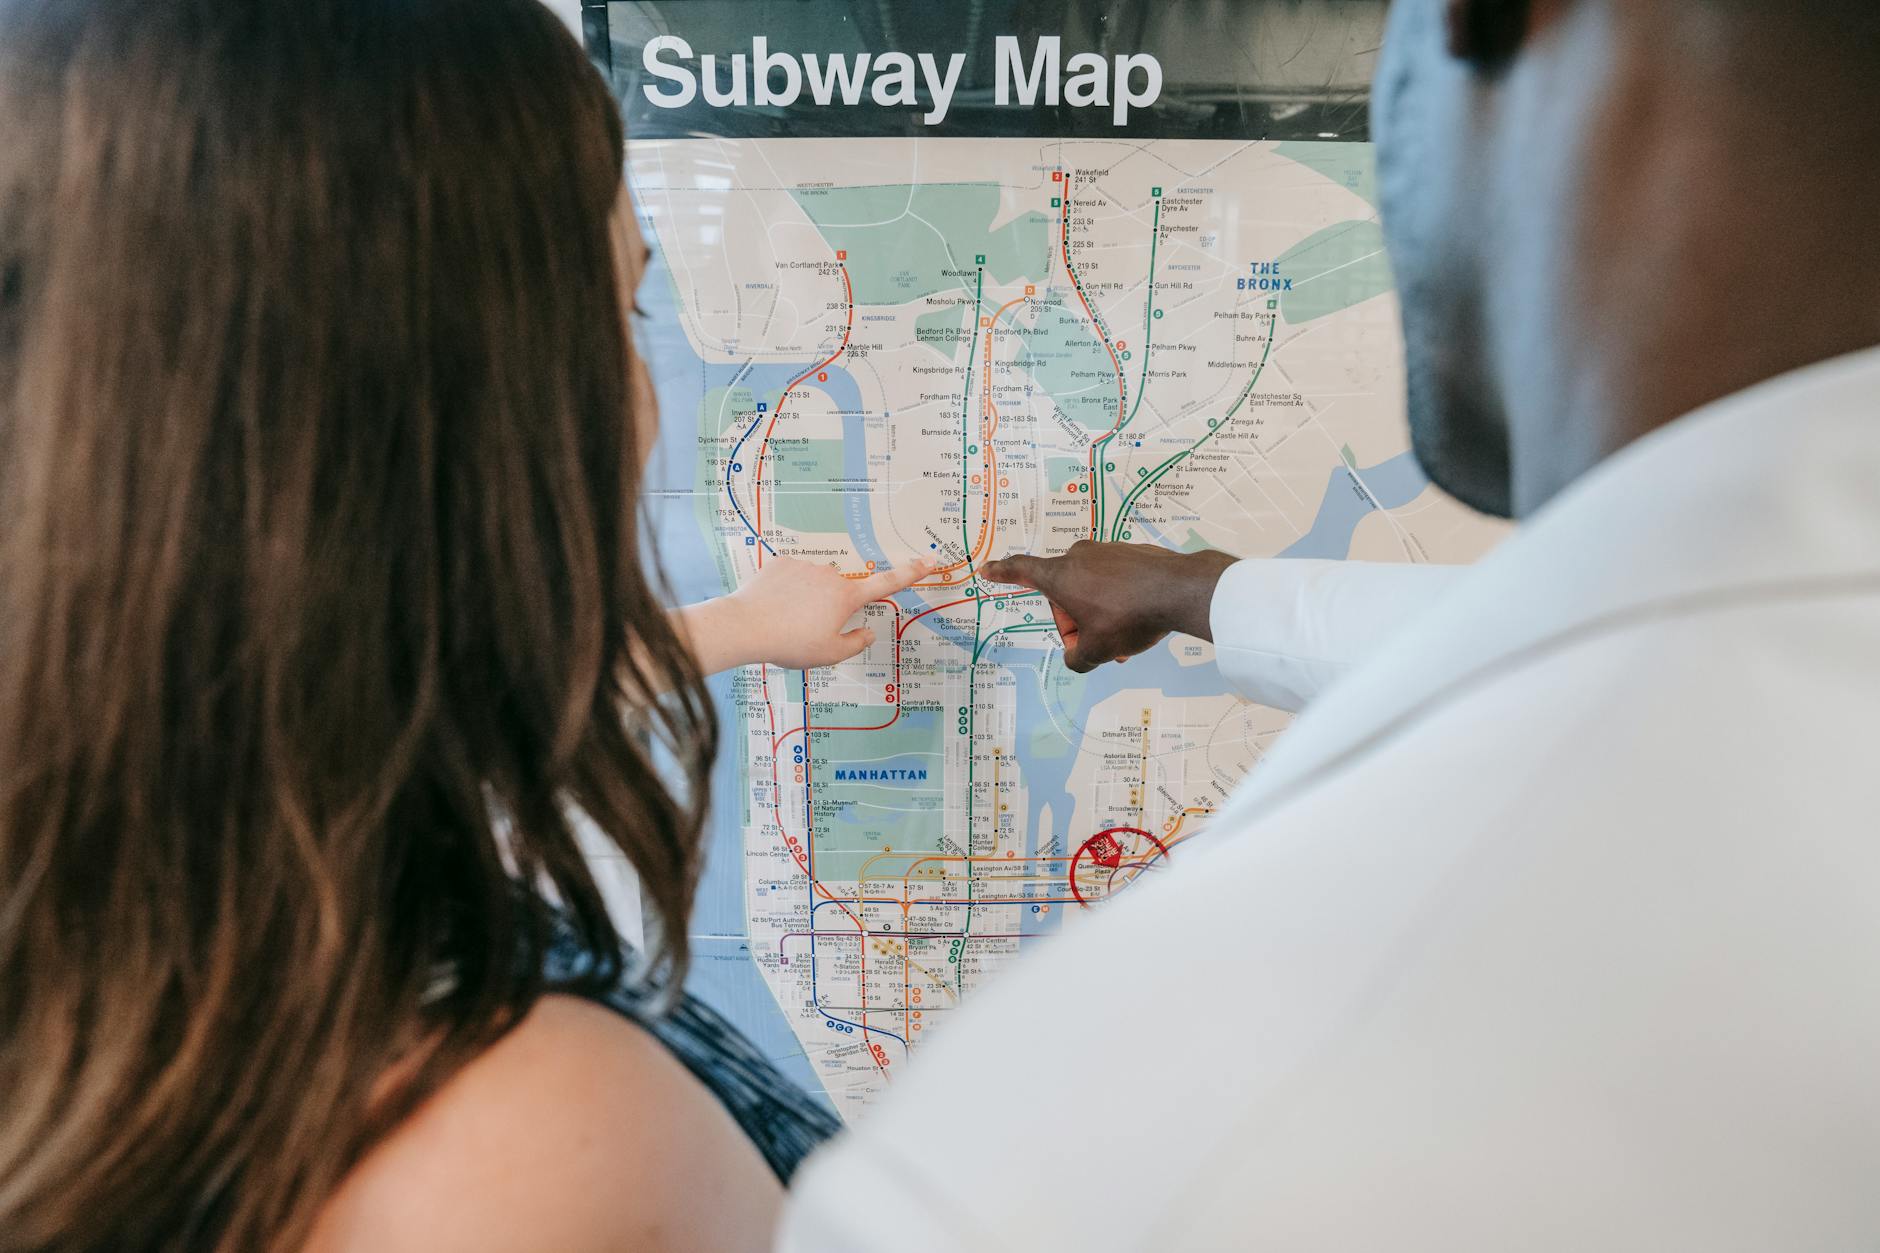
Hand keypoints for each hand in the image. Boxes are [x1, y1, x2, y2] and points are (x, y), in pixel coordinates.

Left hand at [682, 555, 933, 673]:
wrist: (746, 627)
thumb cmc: (790, 644)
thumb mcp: (829, 655)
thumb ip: (855, 643)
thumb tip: (868, 631)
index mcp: (846, 597)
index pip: (888, 583)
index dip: (912, 572)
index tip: (930, 559)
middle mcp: (829, 575)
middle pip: (839, 592)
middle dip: (829, 607)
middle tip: (807, 631)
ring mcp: (804, 566)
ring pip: (813, 584)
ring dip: (806, 599)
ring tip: (784, 621)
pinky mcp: (781, 563)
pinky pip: (791, 577)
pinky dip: (786, 591)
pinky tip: (773, 607)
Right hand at [981, 541, 1237, 673]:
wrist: (1179, 591)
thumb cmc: (1128, 618)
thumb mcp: (1097, 651)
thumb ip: (1076, 659)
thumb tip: (1076, 656)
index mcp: (1061, 577)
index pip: (1023, 571)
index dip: (1003, 573)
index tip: (987, 569)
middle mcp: (1080, 557)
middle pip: (1064, 593)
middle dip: (1076, 622)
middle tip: (1098, 645)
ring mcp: (1107, 552)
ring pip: (1092, 589)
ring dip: (1100, 615)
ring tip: (1124, 640)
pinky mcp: (1131, 553)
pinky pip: (1115, 580)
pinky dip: (1120, 601)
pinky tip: (1140, 619)